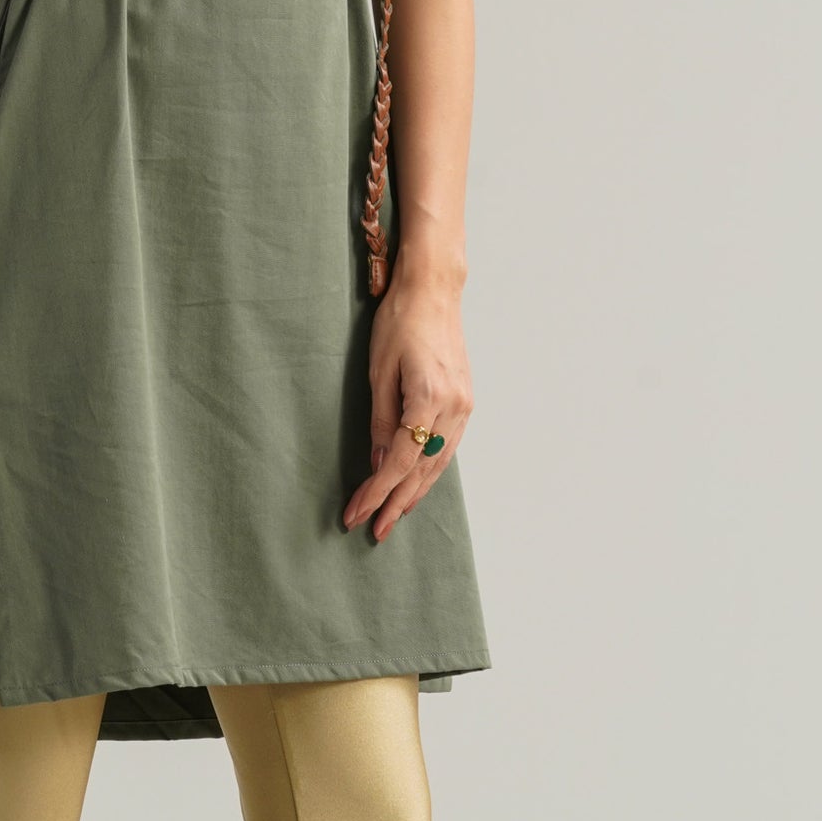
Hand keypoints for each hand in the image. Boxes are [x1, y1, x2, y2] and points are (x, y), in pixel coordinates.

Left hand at [342, 267, 472, 540]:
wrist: (433, 290)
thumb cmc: (399, 321)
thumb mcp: (379, 370)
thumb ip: (380, 421)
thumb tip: (378, 465)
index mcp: (428, 399)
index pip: (400, 462)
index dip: (377, 492)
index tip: (356, 514)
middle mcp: (453, 408)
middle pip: (423, 471)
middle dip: (396, 503)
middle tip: (373, 530)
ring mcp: (464, 405)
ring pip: (439, 464)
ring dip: (415, 492)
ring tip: (392, 516)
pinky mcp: (465, 400)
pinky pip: (448, 447)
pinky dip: (430, 469)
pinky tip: (415, 483)